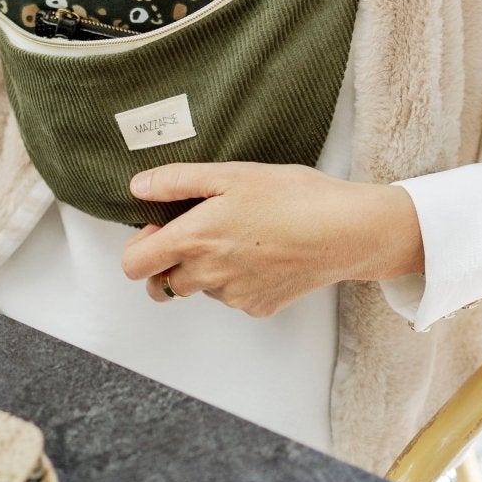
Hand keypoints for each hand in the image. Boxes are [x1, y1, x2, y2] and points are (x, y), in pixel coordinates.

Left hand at [119, 161, 424, 315]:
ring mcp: (234, 296)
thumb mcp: (230, 174)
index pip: (134, 266)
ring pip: (200, 289)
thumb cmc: (292, 196)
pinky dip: (237, 279)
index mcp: (194, 240)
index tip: (159, 227)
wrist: (346, 230)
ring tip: (241, 236)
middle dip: (170, 262)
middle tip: (199, 232)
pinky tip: (263, 253)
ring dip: (205, 270)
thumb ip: (177, 181)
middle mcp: (209, 276)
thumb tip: (139, 187)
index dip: (138, 247)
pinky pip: (232, 297)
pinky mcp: (259, 307)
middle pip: (163, 284)